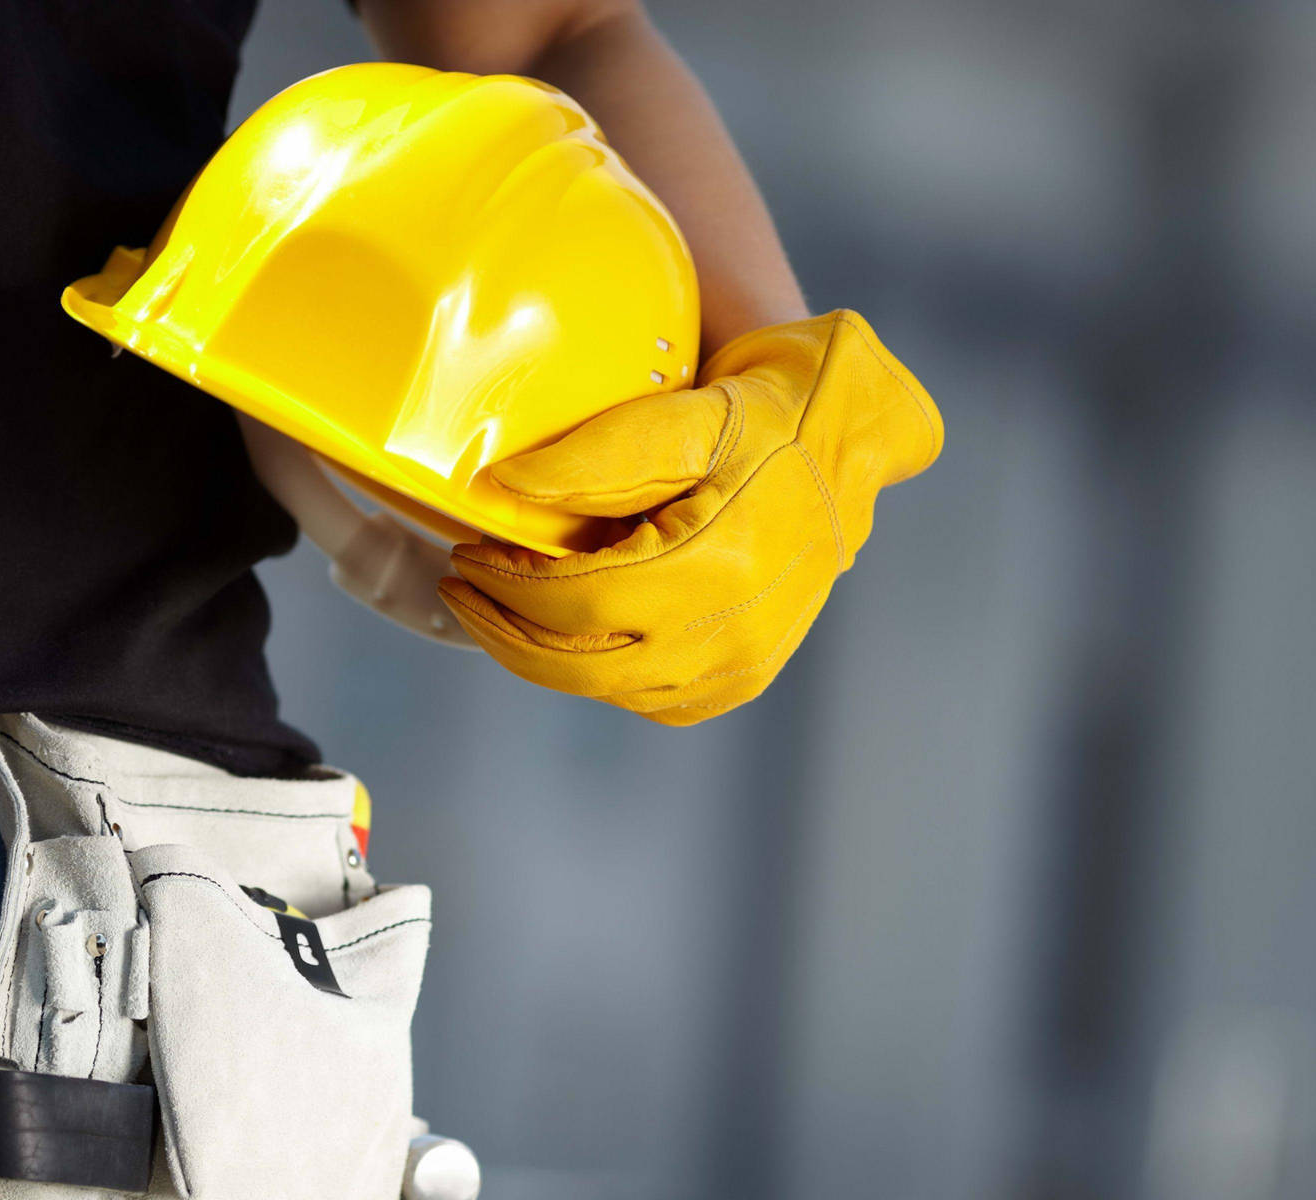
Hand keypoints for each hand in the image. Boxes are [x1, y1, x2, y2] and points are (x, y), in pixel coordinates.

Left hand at [437, 310, 943, 723]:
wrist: (854, 434)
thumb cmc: (773, 407)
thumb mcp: (685, 412)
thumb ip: (593, 457)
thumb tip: (497, 487)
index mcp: (721, 564)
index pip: (580, 602)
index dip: (507, 586)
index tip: (465, 552)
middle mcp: (736, 631)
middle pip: (582, 664)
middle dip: (505, 632)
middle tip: (460, 587)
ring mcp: (746, 663)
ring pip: (610, 689)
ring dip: (543, 655)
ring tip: (503, 604)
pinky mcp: (748, 676)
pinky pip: (651, 699)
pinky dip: (599, 672)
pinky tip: (572, 632)